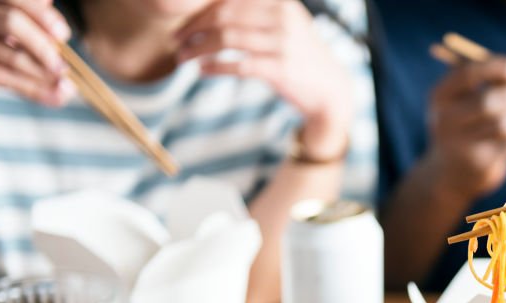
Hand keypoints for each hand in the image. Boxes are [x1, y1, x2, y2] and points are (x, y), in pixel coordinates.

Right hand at [0, 0, 71, 113]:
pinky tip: (53, 96)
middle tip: (62, 65)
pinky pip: (4, 76)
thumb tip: (60, 32)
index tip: (63, 34)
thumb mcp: (6, 38)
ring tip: (63, 85)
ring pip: (11, 55)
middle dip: (43, 44)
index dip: (40, 13)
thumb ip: (30, 29)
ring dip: (43, 73)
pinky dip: (34, 89)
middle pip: (10, 20)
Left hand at [176, 0, 351, 159]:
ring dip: (198, 48)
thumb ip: (256, 12)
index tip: (181, 22)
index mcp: (280, 2)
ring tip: (183, 57)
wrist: (329, 90)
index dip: (200, 10)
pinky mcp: (281, 69)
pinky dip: (215, 67)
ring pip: (227, 40)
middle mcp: (282, 18)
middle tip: (176, 39)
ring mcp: (283, 43)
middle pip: (224, 16)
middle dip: (194, 27)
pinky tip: (202, 70)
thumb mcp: (285, 25)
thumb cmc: (300, 56)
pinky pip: (237, 65)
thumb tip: (213, 8)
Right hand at [426, 57, 505, 198]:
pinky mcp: (480, 165)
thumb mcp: (467, 100)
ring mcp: (461, 145)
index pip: (468, 75)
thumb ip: (492, 84)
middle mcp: (446, 120)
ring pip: (505, 127)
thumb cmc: (467, 124)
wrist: (451, 172)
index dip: (499, 69)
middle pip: (488, 103)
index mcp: (441, 95)